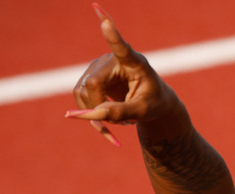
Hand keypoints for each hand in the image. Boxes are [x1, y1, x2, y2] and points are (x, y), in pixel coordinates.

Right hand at [66, 3, 180, 145]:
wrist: (152, 103)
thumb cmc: (154, 103)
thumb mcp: (144, 111)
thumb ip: (122, 112)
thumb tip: (96, 114)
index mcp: (135, 63)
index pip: (122, 48)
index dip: (112, 36)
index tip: (105, 23)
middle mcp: (113, 60)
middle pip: (92, 84)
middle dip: (97, 107)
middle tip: (108, 129)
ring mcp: (99, 67)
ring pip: (81, 92)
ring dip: (92, 112)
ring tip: (113, 124)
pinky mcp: (90, 77)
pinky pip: (80, 97)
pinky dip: (88, 112)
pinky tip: (104, 120)